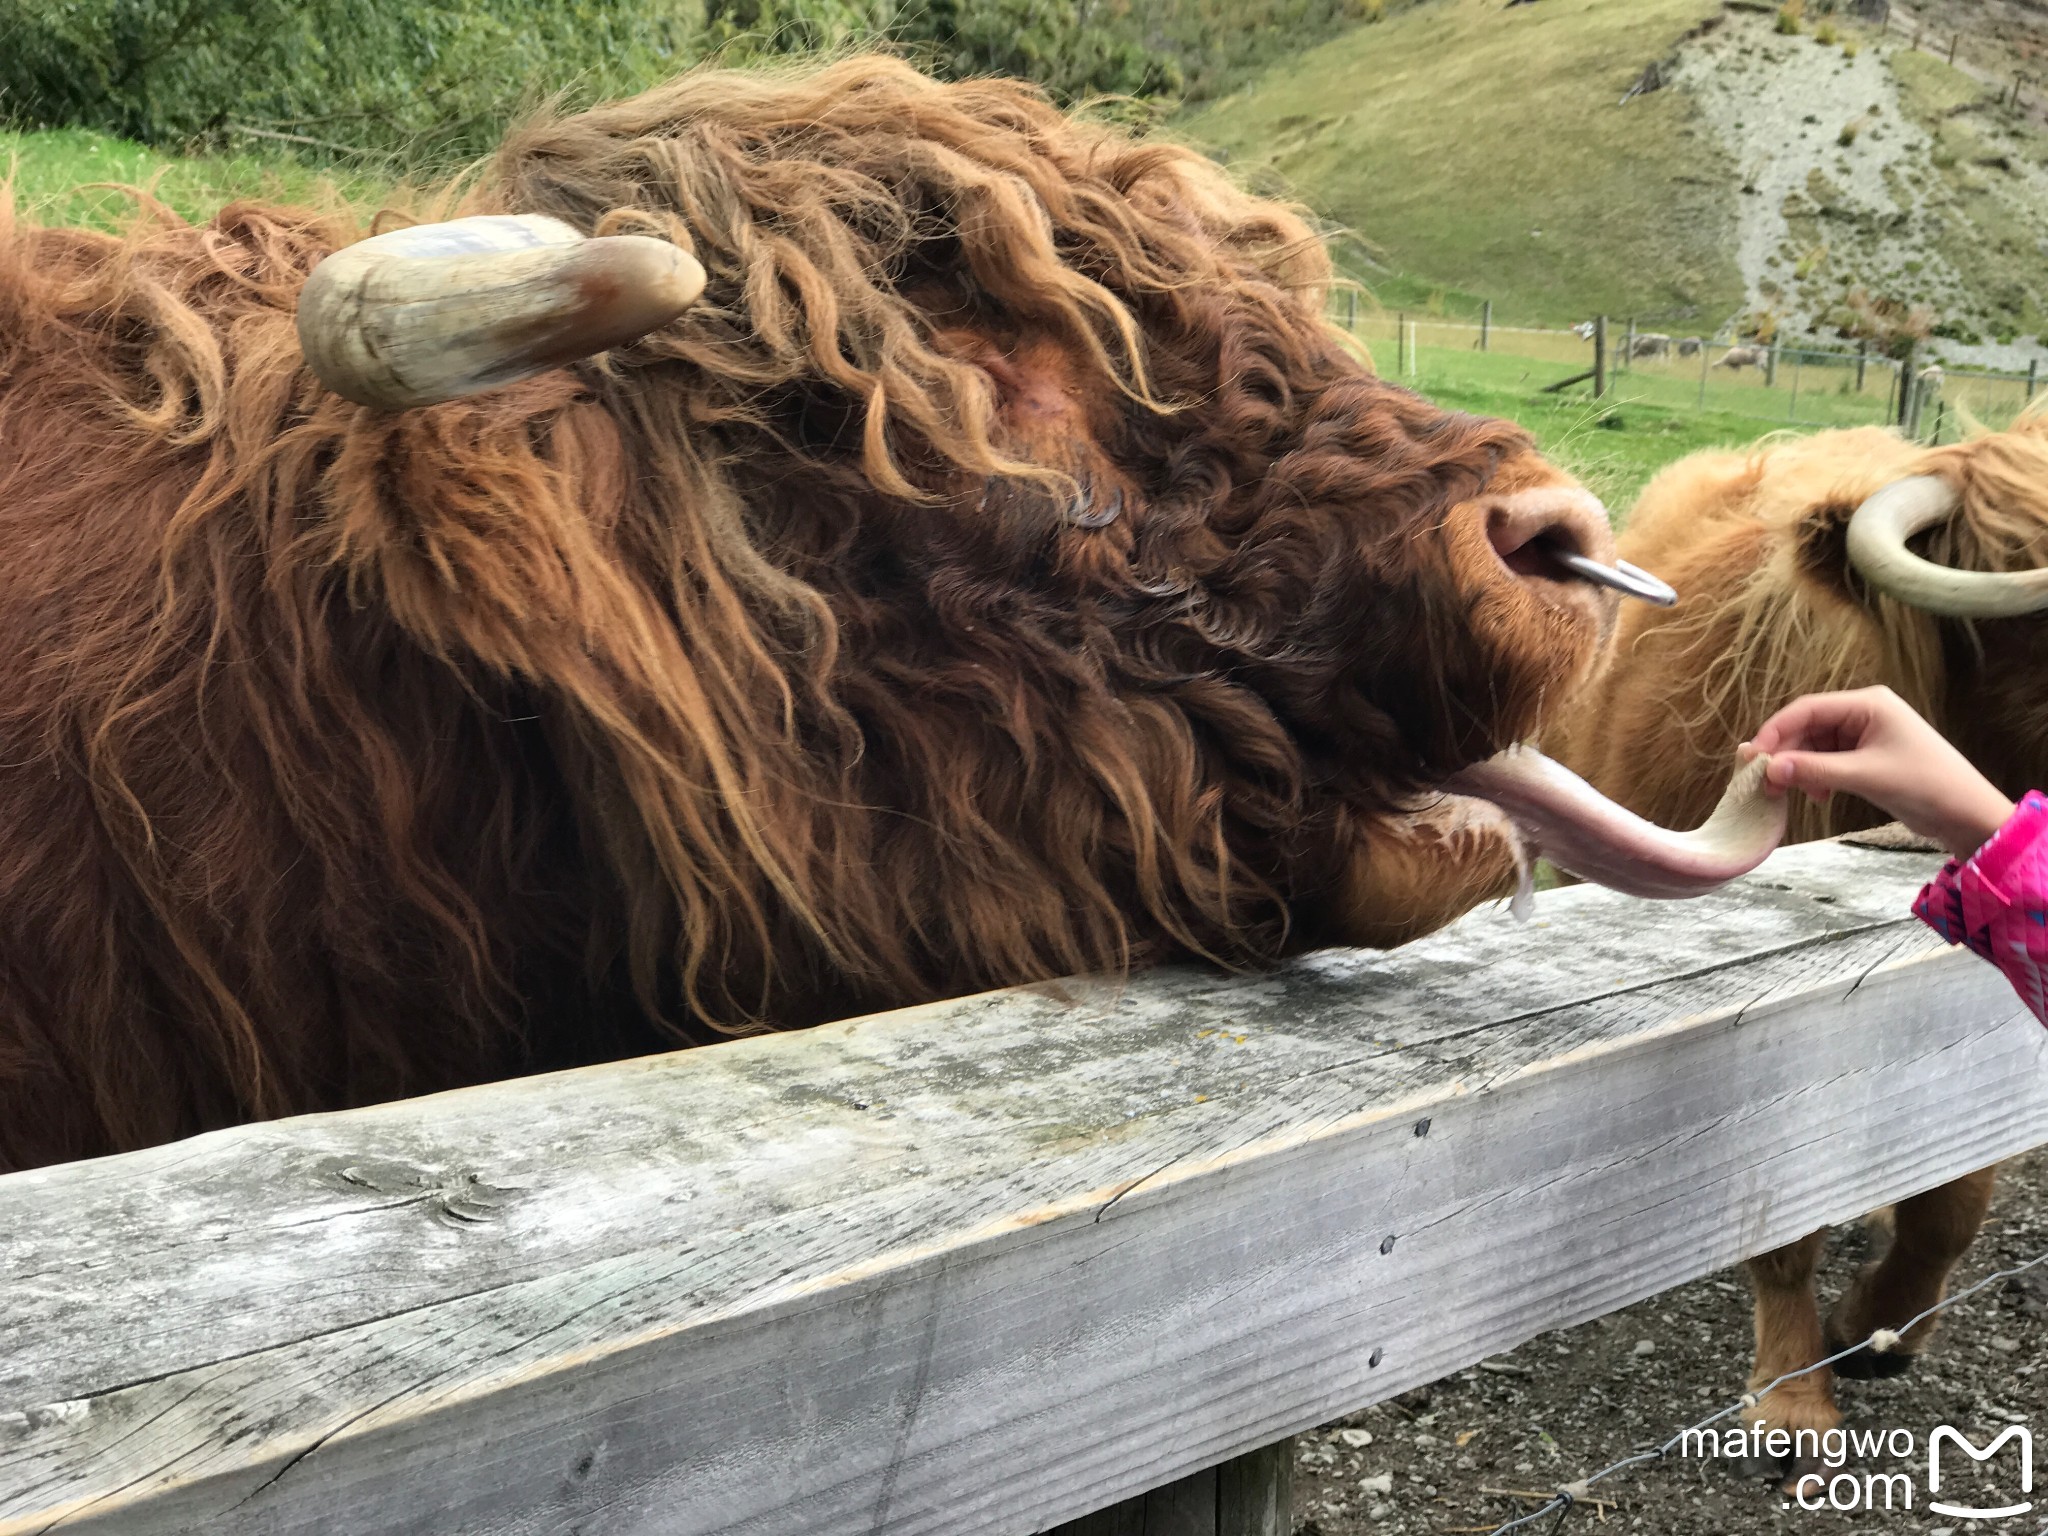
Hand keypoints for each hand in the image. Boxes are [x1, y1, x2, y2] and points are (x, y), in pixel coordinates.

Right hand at [1742, 686, 2014, 859]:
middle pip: (1807, 727)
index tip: (1753, 757)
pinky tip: (1818, 795)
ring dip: (1800, 769)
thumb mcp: (1864, 775)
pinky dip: (1815, 777)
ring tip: (1791, 792)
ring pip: (1814, 746)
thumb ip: (1814, 770)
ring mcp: (1865, 735)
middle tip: (1764, 781)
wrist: (1965, 813)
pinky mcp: (1866, 758)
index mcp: (1868, 703)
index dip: (1776, 731)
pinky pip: (1827, 761)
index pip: (1807, 708)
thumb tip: (1769, 770)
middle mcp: (1864, 713)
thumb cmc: (1924, 784)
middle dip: (1786, 754)